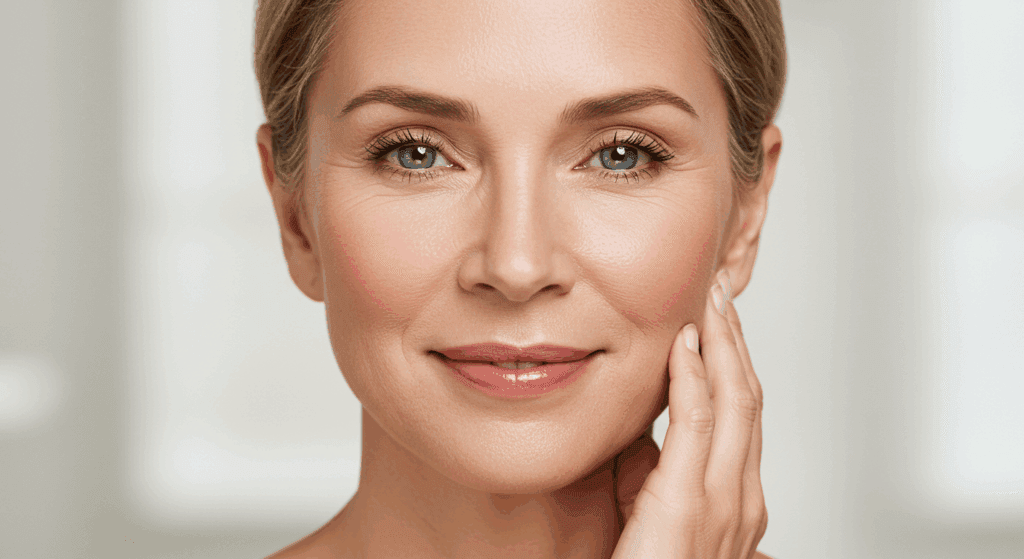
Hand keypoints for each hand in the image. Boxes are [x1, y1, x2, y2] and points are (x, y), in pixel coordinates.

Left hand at [610, 270, 768, 558]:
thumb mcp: (649, 509)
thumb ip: (652, 467)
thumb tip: (642, 425)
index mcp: (736, 498)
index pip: (744, 414)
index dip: (734, 362)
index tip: (718, 320)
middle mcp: (741, 497)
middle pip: (749, 398)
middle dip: (735, 341)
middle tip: (719, 293)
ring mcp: (723, 502)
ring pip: (735, 402)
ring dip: (722, 345)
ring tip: (708, 301)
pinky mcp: (687, 505)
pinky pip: (698, 424)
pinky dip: (695, 376)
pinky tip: (686, 343)